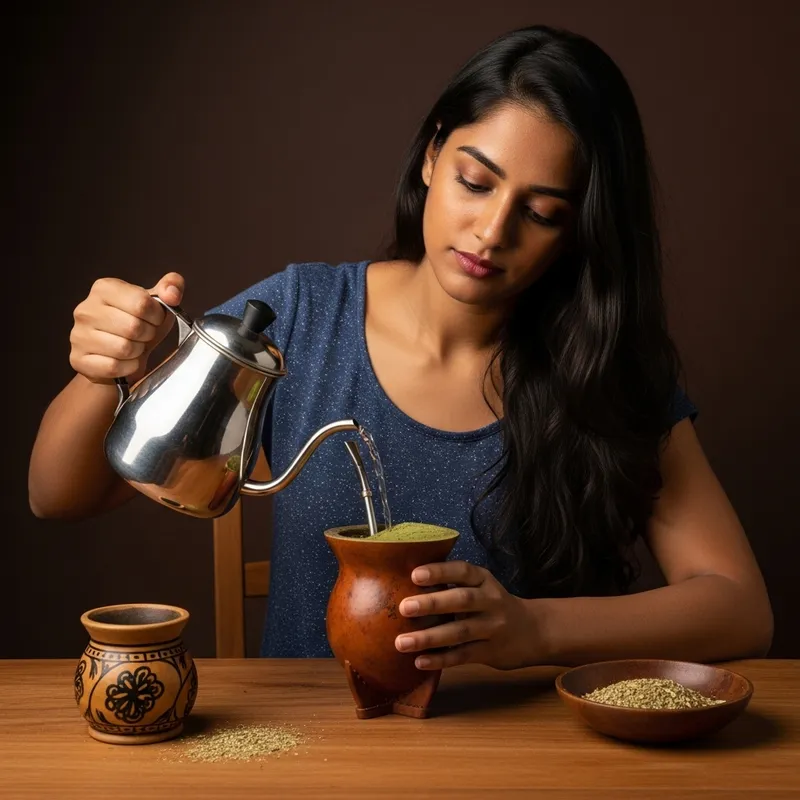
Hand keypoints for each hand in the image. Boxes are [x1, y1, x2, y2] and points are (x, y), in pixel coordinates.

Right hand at [69, 272, 185, 383]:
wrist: (118, 356)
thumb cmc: (139, 326)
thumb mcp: (157, 304)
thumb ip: (171, 288)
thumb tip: (172, 294)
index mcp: (104, 288)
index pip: (142, 302)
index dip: (156, 316)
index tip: (154, 319)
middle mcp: (86, 309)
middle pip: (133, 327)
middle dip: (147, 335)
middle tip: (144, 335)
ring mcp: (78, 335)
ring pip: (123, 348)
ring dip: (137, 351)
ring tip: (134, 346)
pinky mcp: (79, 359)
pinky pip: (114, 366)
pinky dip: (128, 367)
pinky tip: (126, 361)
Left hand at [394, 560, 534, 670]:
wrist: (535, 631)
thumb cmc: (494, 605)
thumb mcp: (482, 587)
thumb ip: (455, 585)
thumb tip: (408, 583)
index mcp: (484, 580)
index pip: (462, 571)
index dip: (440, 572)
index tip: (415, 575)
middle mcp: (491, 601)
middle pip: (462, 600)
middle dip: (432, 603)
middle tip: (404, 607)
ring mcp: (493, 628)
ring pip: (460, 632)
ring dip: (429, 638)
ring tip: (402, 642)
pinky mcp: (491, 652)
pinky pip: (463, 656)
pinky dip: (441, 660)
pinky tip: (420, 661)